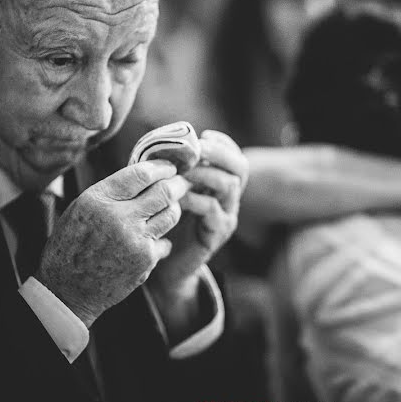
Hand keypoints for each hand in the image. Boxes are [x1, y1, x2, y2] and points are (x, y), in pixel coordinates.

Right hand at [35, 160, 189, 326]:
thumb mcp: (81, 208)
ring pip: (170, 214)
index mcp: (98, 199)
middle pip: (163, 192)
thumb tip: (145, 174)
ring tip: (170, 206)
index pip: (140, 174)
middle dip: (177, 184)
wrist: (67, 288)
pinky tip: (153, 238)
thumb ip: (112, 192)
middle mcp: (118, 217)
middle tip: (181, 183)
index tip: (169, 167)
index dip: (160, 167)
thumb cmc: (72, 244)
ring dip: (174, 208)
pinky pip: (164, 241)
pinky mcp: (145, 260)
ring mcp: (134, 239)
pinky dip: (161, 238)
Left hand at [147, 130, 247, 297]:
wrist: (170, 265)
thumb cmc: (168, 222)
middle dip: (219, 153)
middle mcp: (230, 198)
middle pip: (240, 167)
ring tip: (183, 173)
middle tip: (198, 149)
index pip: (235, 157)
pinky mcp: (218, 233)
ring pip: (229, 185)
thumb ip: (175, 172)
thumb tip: (160, 145)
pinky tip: (179, 198)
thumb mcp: (174, 192)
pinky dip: (196, 199)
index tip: (203, 136)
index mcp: (221, 184)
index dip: (224, 144)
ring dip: (205, 173)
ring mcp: (227, 215)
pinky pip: (213, 210)